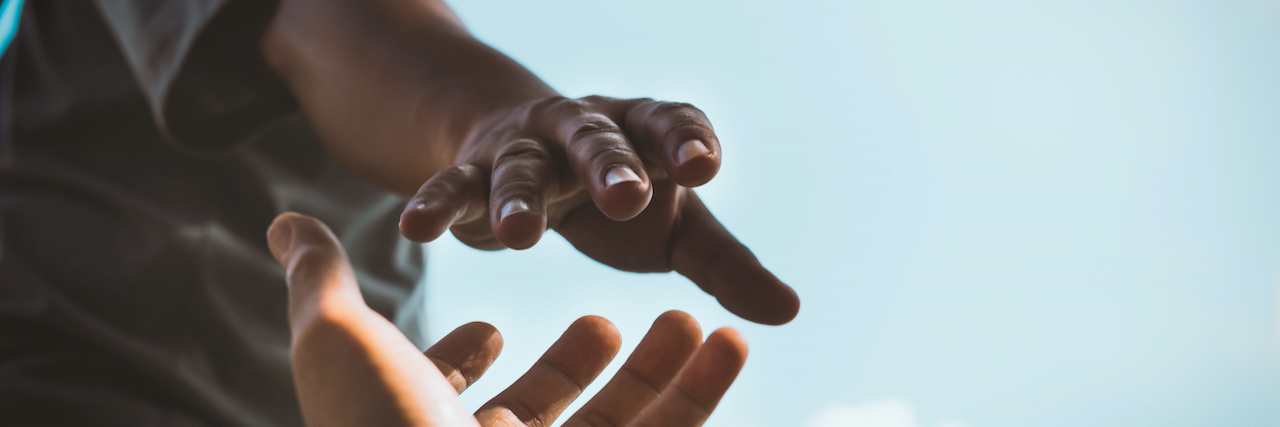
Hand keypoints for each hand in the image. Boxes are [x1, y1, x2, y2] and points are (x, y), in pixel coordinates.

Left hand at [267, 213, 748, 425]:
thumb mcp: (342, 343)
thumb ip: (320, 281)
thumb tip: (284, 221)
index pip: (445, 399)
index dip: (462, 361)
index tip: (486, 330)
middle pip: (546, 413)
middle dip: (581, 362)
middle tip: (615, 317)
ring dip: (664, 374)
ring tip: (695, 319)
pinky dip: (703, 393)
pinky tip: (730, 342)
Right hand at [398, 96, 799, 324]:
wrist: (528, 151)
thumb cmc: (619, 195)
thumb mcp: (676, 227)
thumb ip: (725, 265)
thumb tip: (788, 312)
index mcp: (644, 134)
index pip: (670, 125)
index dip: (686, 141)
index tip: (704, 165)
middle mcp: (585, 131)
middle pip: (598, 140)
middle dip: (611, 166)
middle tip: (628, 196)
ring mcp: (526, 149)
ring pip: (521, 167)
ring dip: (518, 196)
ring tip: (519, 237)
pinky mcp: (474, 172)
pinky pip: (453, 186)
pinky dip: (436, 204)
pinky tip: (415, 227)